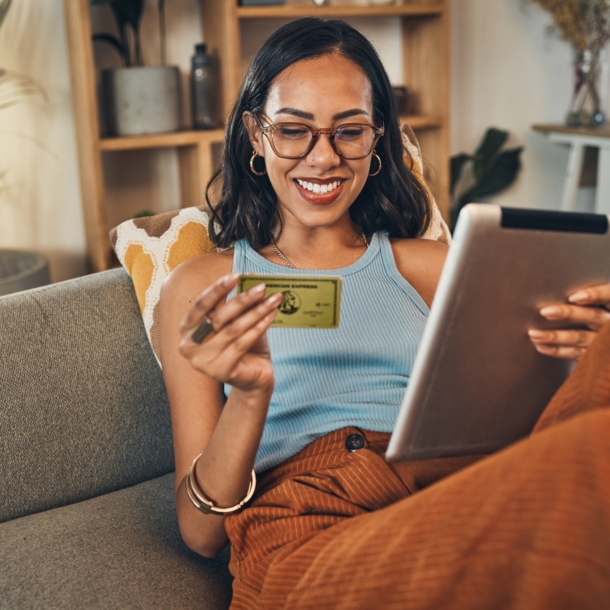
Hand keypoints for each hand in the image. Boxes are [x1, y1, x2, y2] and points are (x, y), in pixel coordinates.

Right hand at [179, 273, 282, 392]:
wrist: (253, 378)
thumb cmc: (242, 346)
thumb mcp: (237, 320)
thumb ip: (239, 303)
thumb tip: (252, 277)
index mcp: (187, 329)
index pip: (201, 304)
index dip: (217, 289)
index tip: (236, 275)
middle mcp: (189, 346)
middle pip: (218, 317)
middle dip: (242, 299)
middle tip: (262, 287)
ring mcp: (203, 361)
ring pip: (233, 329)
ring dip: (256, 311)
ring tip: (274, 299)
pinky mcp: (220, 371)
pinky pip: (242, 343)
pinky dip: (259, 327)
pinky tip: (271, 315)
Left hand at [528, 283, 609, 359]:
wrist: (604, 338)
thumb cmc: (592, 309)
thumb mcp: (596, 302)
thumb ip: (584, 296)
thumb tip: (551, 290)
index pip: (609, 295)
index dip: (595, 295)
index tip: (574, 297)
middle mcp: (609, 323)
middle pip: (593, 316)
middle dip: (568, 314)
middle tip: (545, 312)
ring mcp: (604, 341)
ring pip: (581, 337)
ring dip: (556, 336)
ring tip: (534, 334)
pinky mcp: (595, 354)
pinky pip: (576, 353)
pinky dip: (557, 350)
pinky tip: (541, 346)